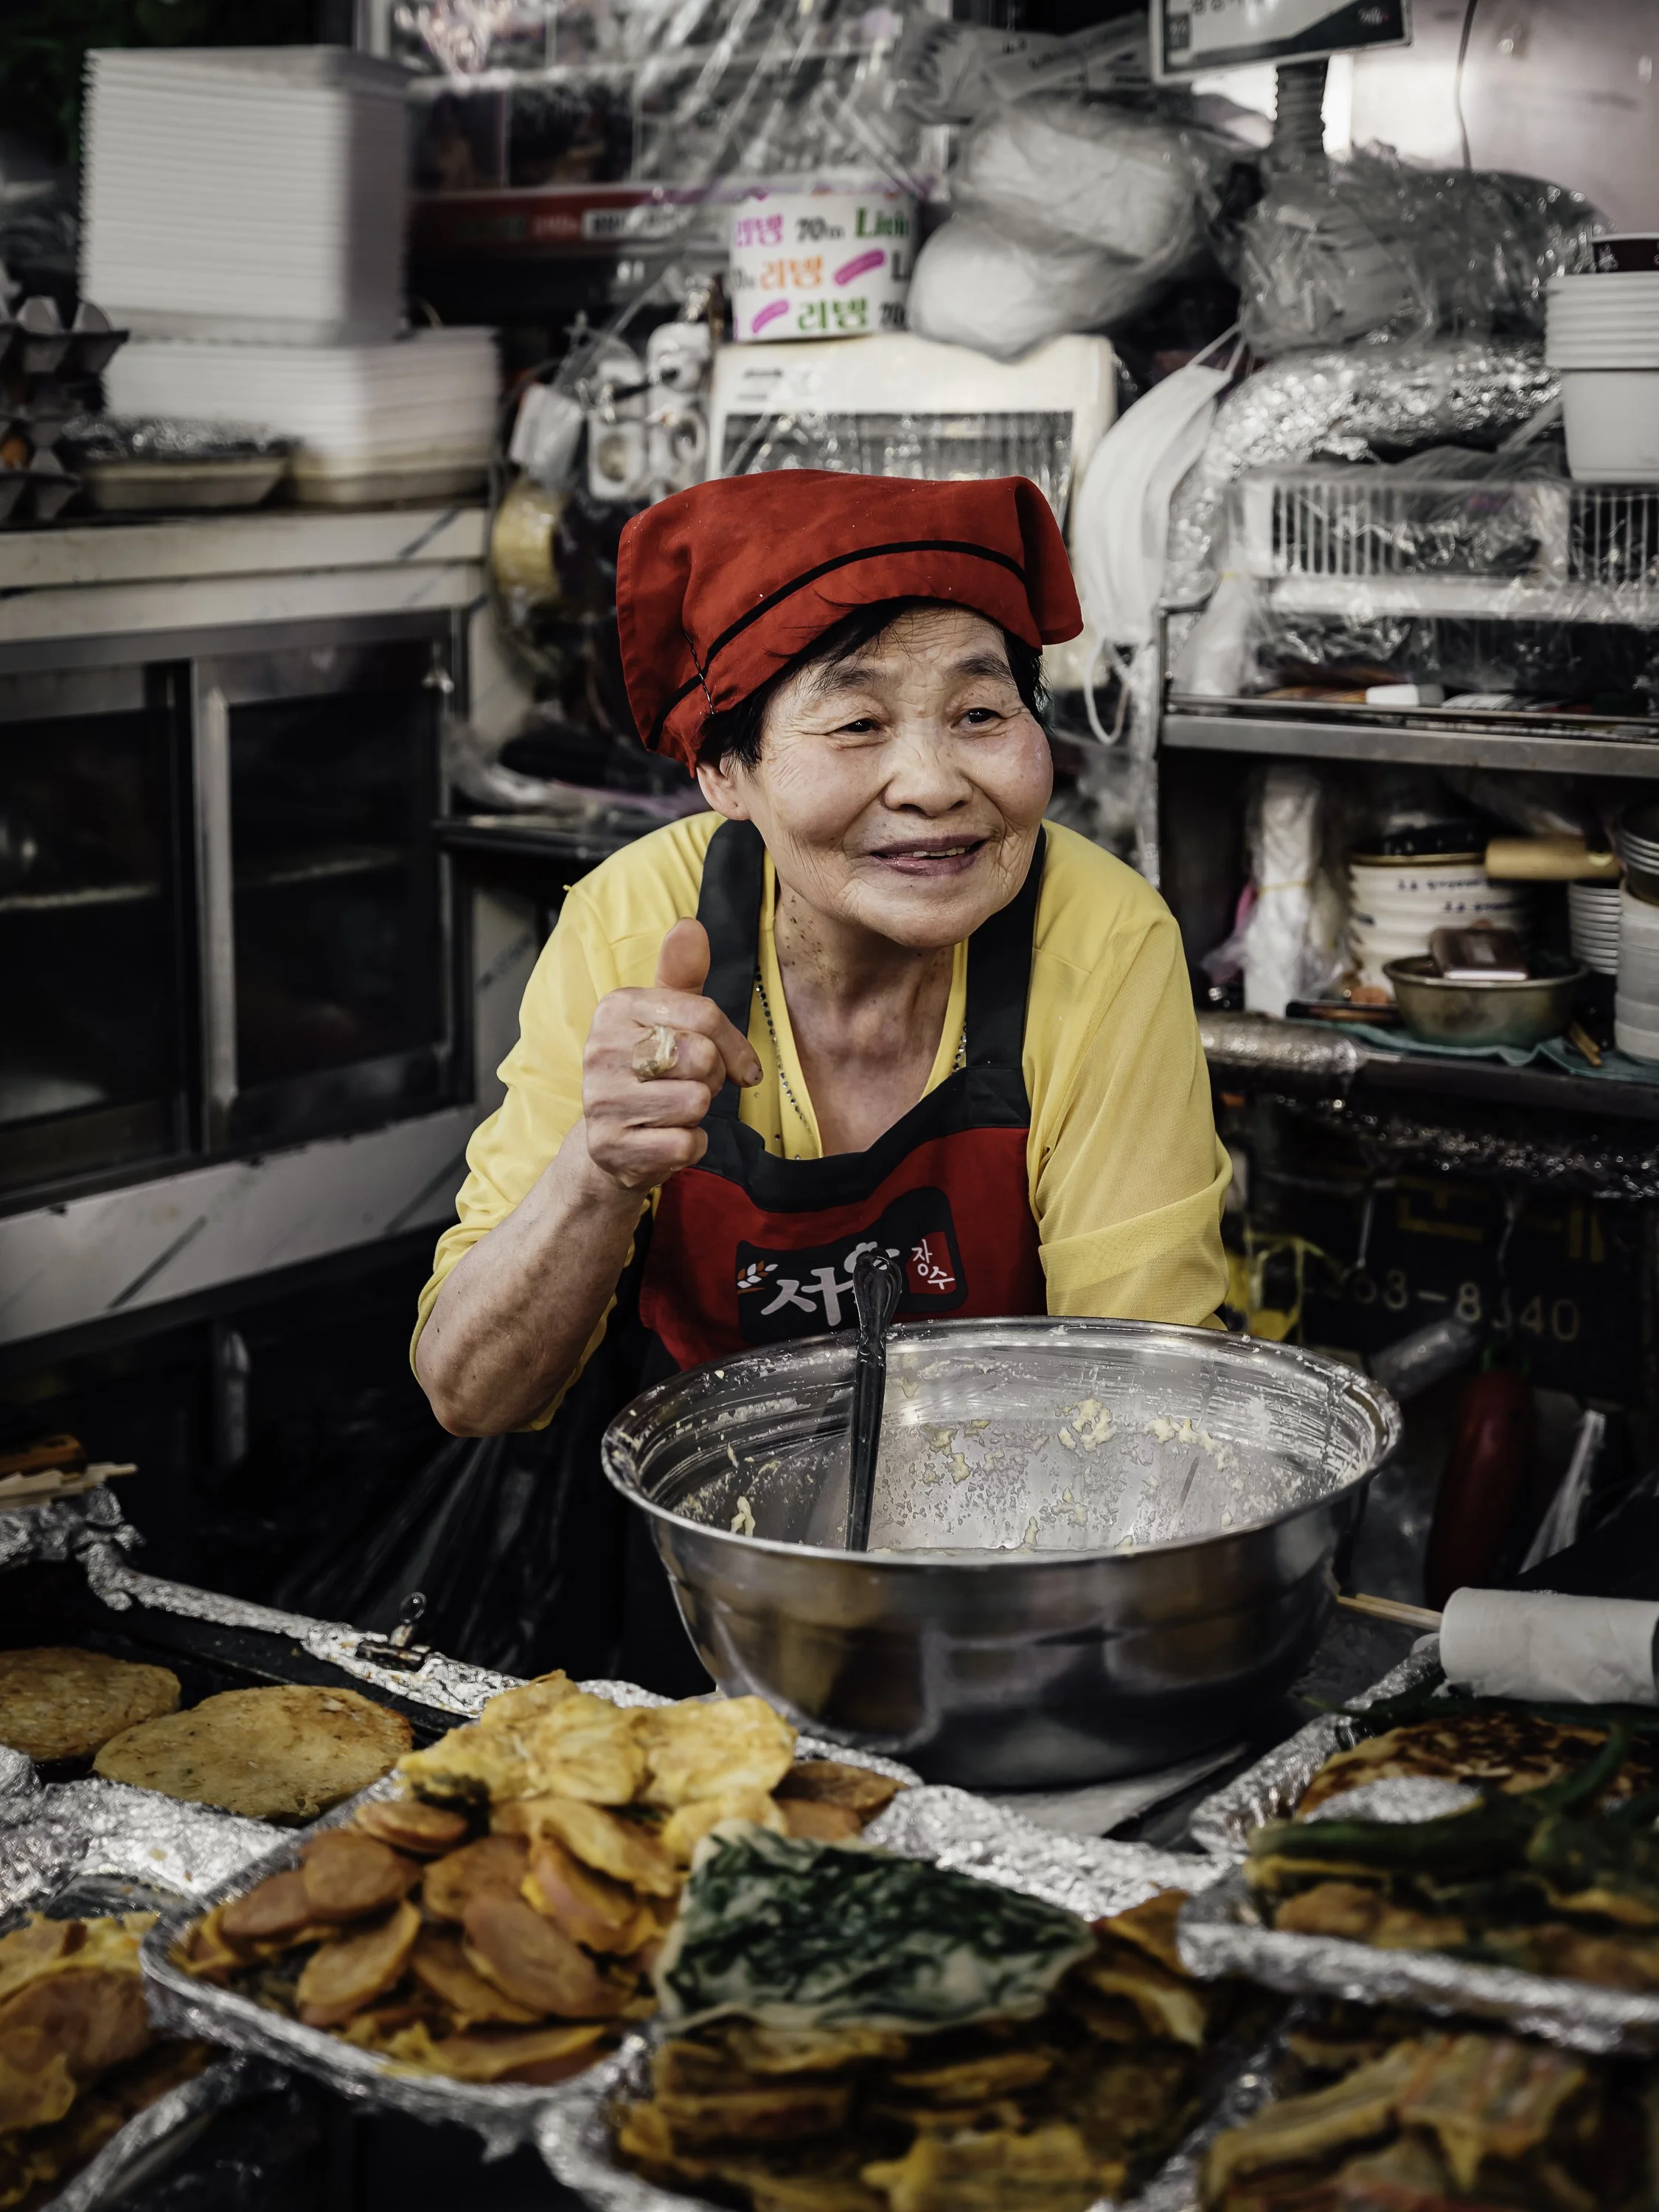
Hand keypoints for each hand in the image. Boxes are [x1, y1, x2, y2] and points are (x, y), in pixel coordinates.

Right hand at [581, 919, 762, 1192]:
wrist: (610, 1138)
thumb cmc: (652, 1068)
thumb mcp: (666, 1016)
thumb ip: (683, 974)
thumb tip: (690, 926)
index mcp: (616, 1009)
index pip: (703, 1016)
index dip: (734, 1045)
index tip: (742, 1066)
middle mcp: (599, 1051)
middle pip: (702, 1059)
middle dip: (712, 1078)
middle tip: (691, 1084)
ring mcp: (601, 1101)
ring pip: (695, 1103)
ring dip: (698, 1112)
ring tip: (674, 1109)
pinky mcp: (611, 1146)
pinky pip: (685, 1144)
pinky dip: (690, 1145)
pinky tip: (666, 1137)